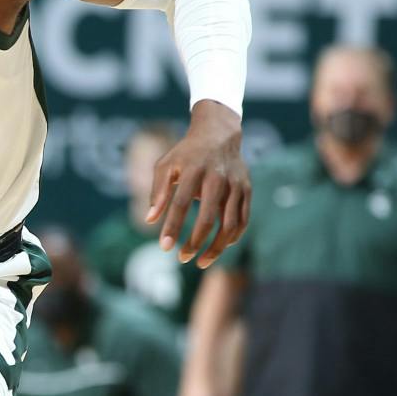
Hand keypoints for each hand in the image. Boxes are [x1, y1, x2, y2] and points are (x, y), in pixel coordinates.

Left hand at [147, 102, 249, 266]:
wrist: (218, 134)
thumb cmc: (186, 154)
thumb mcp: (166, 165)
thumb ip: (157, 192)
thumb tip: (149, 220)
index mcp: (194, 170)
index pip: (181, 204)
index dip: (172, 227)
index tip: (164, 247)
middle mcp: (217, 178)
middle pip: (208, 218)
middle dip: (195, 243)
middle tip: (182, 258)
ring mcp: (236, 185)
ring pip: (230, 224)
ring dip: (216, 248)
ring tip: (201, 262)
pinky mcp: (247, 190)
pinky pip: (242, 220)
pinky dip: (232, 237)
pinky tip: (220, 248)